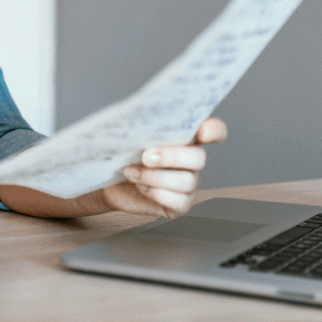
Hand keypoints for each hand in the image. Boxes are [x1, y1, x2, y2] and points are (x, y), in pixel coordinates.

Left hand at [99, 117, 227, 217]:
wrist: (107, 181)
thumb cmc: (121, 153)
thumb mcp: (130, 134)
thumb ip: (141, 124)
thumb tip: (138, 117)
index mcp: (186, 137)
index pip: (213, 130)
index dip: (214, 130)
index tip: (203, 132)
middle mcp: (191, 160)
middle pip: (199, 158)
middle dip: (171, 157)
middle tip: (146, 156)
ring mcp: (189, 183)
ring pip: (186, 181)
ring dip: (155, 177)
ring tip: (131, 171)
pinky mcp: (181, 204)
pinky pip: (178, 201)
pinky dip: (155, 193)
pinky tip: (140, 186)